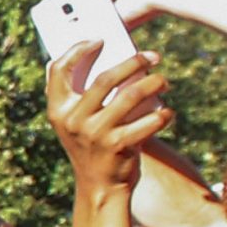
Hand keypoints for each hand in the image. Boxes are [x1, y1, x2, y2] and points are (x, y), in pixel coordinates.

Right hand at [46, 44, 170, 192]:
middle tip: (152, 56)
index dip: (78, 50)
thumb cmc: (93, 146)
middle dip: (133, 62)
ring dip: (154, 84)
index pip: (58, 69)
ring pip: (132, 95)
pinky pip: (149, 121)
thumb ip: (84, 95)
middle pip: (105, 78)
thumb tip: (114, 59)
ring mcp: (95, 133)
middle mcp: (73, 120)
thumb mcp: (77, 121)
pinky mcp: (118, 146)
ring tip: (164, 82)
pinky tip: (168, 113)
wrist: (99, 186)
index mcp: (57, 110)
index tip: (99, 39)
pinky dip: (163, 115)